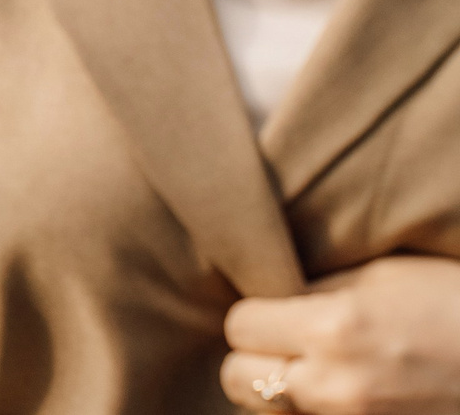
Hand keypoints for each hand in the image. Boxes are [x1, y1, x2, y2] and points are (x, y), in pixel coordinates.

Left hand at [223, 256, 459, 412]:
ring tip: (323, 371)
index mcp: (333, 328)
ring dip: (285, 393)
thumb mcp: (383, 276)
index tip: (281, 309)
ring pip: (272, 413)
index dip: (258, 314)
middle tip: (292, 344)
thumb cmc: (455, 304)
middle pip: (237, 378)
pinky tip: (348, 396)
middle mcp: (335, 386)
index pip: (240, 325)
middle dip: (257, 358)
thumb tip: (265, 296)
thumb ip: (314, 290)